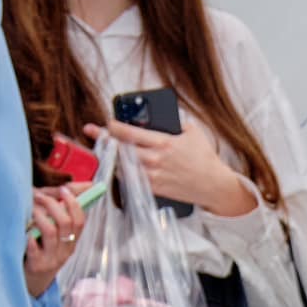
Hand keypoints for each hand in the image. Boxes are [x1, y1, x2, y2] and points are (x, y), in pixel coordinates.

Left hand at [23, 185, 84, 298]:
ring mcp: (52, 258)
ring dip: (38, 215)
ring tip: (29, 208)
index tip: (63, 189)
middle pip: (66, 223)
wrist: (33, 278)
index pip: (80, 220)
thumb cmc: (44, 247)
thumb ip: (68, 205)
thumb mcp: (58, 228)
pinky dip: (29, 237)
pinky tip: (25, 232)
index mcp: (73, 240)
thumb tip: (88, 184)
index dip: (74, 203)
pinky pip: (34, 248)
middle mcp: (65, 249)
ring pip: (50, 232)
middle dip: (52, 204)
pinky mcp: (37, 265)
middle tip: (38, 195)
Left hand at [91, 115, 252, 217]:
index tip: (107, 123)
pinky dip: (124, 174)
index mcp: (162, 142)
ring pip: (123, 167)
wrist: (214, 185)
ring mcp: (153, 176)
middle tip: (93, 132)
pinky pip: (132, 181)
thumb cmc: (205, 159)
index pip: (128, 133)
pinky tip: (119, 167)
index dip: (113, 126)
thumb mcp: (192, 132)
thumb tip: (165, 116)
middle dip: (104, 139)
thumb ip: (175, 122)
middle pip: (120, 149)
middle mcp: (155, 160)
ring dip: (112, 158)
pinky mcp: (155, 189)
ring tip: (105, 150)